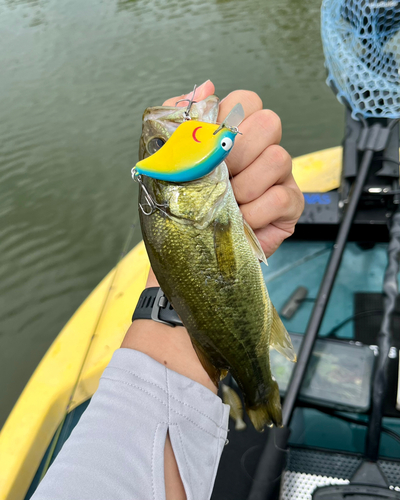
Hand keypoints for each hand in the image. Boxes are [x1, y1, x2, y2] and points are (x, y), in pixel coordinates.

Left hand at [163, 80, 303, 257]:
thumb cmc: (186, 204)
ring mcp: (280, 176)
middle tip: (219, 176)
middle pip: (269, 122)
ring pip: (277, 158)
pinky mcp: (291, 204)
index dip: (228, 119)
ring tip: (229, 205)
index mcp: (236, 134)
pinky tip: (242, 221)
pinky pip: (281, 197)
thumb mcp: (172, 160)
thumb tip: (206, 86)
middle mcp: (261, 149)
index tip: (207, 146)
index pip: (247, 101)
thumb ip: (183, 120)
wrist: (192, 247)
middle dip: (238, 152)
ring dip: (244, 187)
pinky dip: (255, 213)